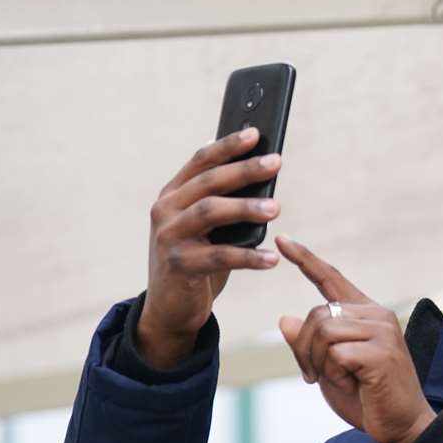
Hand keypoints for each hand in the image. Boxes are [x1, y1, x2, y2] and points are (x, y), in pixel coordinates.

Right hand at [139, 128, 282, 367]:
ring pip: (210, 212)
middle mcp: (165, 210)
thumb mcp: (206, 228)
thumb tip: (263, 176)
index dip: (227, 146)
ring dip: (245, 207)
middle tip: (275, 163)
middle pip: (208, 182)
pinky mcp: (178, 265)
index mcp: (173, 194)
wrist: (170, 308)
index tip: (255, 134)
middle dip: (244, 170)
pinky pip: (218, 257)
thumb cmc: (197, 260)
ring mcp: (169, 237)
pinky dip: (248, 257)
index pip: (201, 161)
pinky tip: (271, 258)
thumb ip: (223, 202)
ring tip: (276, 208)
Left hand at [275, 235, 437, 442]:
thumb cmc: (368, 398)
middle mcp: (376, 315)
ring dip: (320, 362)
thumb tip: (284, 320)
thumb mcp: (329, 369)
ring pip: (323, 331)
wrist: (402, 426)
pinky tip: (356, 384)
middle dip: (305, 348)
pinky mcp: (381, 352)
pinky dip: (335, 374)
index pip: (332, 280)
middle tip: (313, 375)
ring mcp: (382, 332)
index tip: (283, 240)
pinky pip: (336, 354)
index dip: (306, 260)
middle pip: (317, 314)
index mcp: (366, 314)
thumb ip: (310, 344)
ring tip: (339, 379)